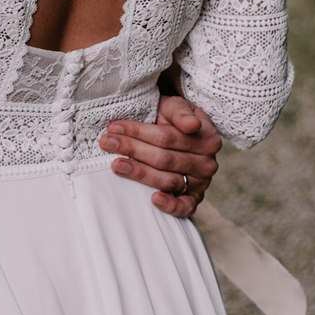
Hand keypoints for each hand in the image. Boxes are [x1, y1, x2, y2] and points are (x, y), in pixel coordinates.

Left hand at [100, 84, 221, 219]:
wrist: (178, 131)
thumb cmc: (172, 118)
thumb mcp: (175, 107)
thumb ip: (181, 113)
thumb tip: (192, 125)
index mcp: (207, 137)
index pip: (167, 137)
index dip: (139, 132)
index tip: (114, 127)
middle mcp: (207, 163)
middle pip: (164, 159)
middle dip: (132, 150)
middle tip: (107, 143)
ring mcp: (201, 183)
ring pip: (168, 180)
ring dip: (140, 173)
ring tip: (116, 165)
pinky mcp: (194, 199)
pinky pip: (185, 207)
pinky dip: (170, 205)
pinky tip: (154, 199)